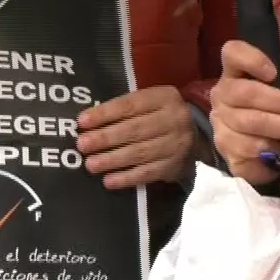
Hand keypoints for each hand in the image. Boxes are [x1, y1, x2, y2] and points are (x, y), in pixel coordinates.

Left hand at [77, 85, 196, 189]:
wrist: (197, 134)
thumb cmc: (160, 115)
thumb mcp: (149, 102)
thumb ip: (124, 109)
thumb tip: (87, 122)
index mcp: (164, 98)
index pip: (131, 105)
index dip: (105, 114)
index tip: (82, 122)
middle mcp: (173, 120)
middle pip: (135, 130)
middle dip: (106, 138)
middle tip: (82, 145)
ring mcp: (176, 145)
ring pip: (140, 153)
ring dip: (112, 160)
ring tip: (90, 165)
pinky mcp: (174, 166)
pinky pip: (147, 173)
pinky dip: (127, 178)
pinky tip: (109, 181)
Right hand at [211, 39, 279, 185]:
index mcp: (235, 73)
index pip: (231, 52)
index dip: (252, 58)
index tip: (274, 72)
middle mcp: (221, 97)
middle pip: (242, 93)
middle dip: (275, 102)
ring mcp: (221, 126)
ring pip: (245, 125)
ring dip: (276, 129)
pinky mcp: (227, 154)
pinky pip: (243, 153)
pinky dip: (266, 153)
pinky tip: (277, 152)